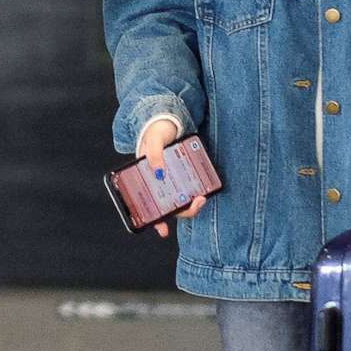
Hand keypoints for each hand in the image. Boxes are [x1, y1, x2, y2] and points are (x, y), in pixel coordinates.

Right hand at [136, 116, 202, 237]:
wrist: (168, 119)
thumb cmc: (156, 130)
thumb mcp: (154, 140)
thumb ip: (154, 154)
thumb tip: (159, 172)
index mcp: (146, 178)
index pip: (149, 205)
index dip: (156, 221)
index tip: (163, 231)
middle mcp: (159, 182)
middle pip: (169, 206)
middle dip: (183, 211)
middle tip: (198, 202)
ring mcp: (172, 179)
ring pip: (180, 200)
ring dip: (191, 205)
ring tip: (202, 198)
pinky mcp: (184, 173)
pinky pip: (189, 187)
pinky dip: (195, 193)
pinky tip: (204, 192)